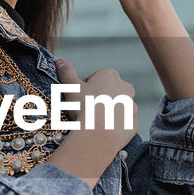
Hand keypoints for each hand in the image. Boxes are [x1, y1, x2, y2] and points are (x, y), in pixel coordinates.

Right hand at [48, 56, 137, 187]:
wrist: (99, 133)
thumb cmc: (84, 107)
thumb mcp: (71, 87)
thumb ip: (67, 73)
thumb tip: (60, 61)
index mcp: (110, 75)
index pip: (96, 78)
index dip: (85, 89)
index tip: (79, 99)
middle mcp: (125, 88)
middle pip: (109, 92)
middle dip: (99, 99)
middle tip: (86, 110)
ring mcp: (131, 106)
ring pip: (117, 108)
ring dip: (108, 112)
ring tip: (95, 123)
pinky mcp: (133, 123)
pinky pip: (124, 123)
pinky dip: (115, 127)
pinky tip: (104, 131)